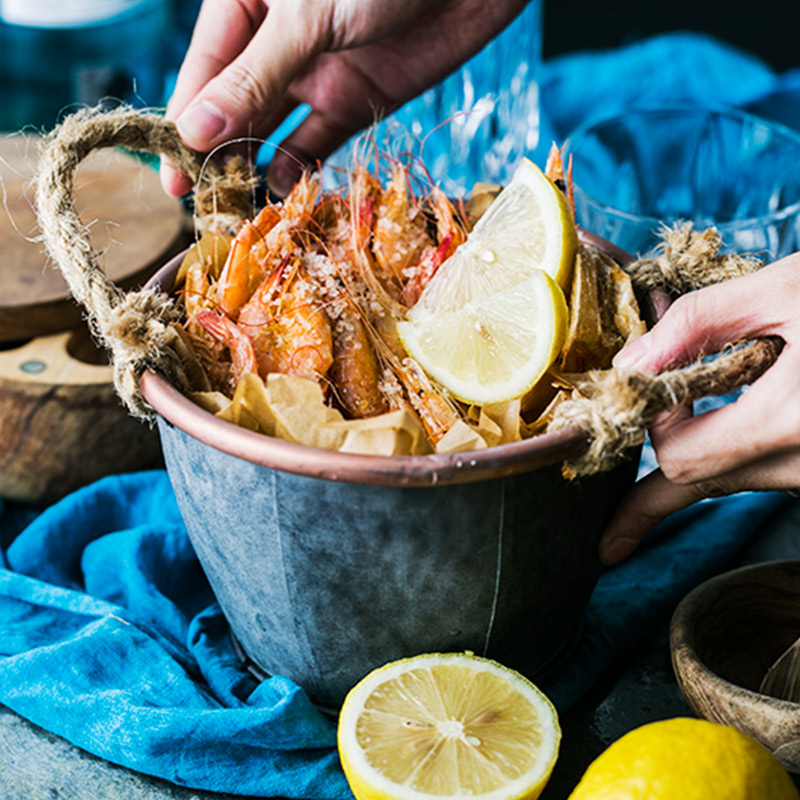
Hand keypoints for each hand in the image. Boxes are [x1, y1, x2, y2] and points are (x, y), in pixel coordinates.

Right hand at [161, 0, 526, 196]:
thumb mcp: (307, 18)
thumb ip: (254, 76)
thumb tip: (195, 131)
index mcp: (246, 5)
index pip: (203, 73)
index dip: (184, 125)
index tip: (171, 175)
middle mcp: (274, 44)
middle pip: (232, 107)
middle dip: (215, 153)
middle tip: (202, 204)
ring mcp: (313, 75)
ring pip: (270, 128)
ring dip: (252, 165)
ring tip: (237, 207)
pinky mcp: (352, 101)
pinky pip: (315, 141)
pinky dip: (298, 166)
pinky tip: (280, 190)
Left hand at [599, 252, 799, 565]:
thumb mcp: (788, 289)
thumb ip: (699, 323)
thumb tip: (629, 363)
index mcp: (797, 423)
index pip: (682, 463)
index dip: (653, 426)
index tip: (654, 380)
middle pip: (700, 482)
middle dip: (662, 458)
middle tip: (633, 473)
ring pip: (734, 478)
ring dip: (702, 442)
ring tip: (704, 385)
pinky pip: (765, 469)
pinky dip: (738, 440)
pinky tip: (743, 392)